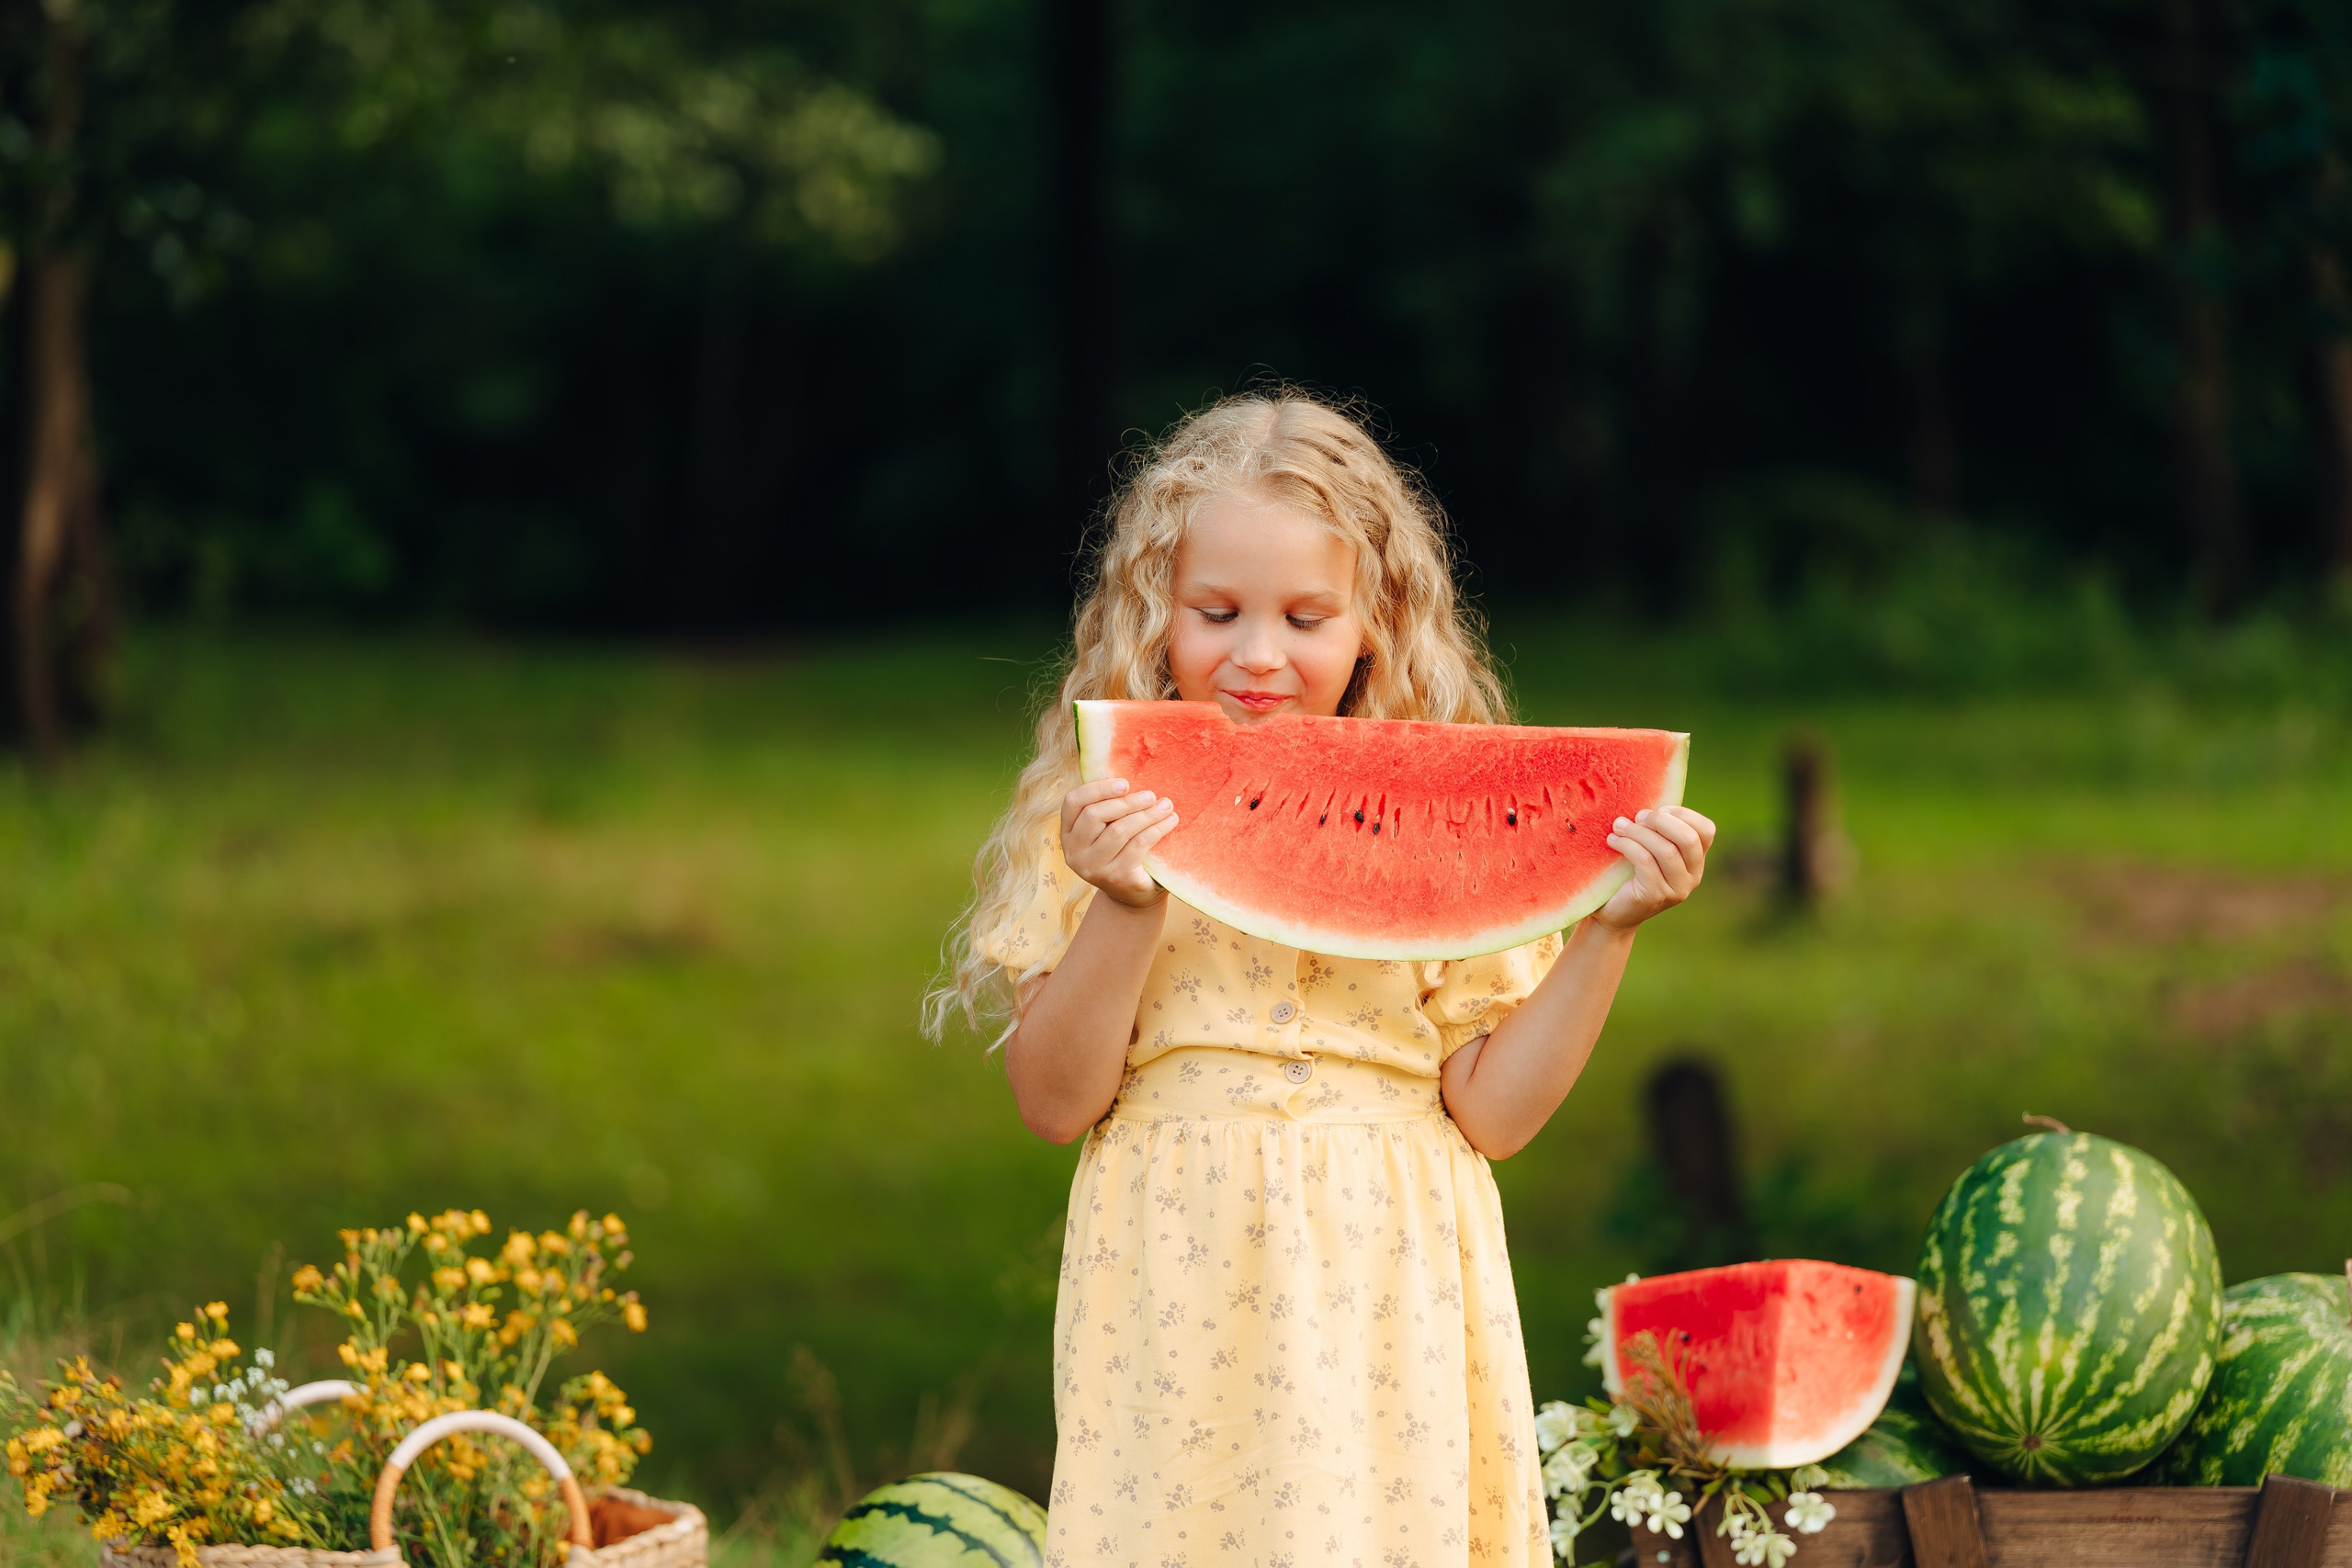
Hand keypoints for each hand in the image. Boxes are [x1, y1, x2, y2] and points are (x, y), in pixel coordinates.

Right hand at [1060, 777, 1178, 907]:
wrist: (1133, 897)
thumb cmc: (1122, 853)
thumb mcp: (1107, 831)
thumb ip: (1108, 809)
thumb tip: (1129, 777)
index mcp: (1067, 835)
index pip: (1073, 803)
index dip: (1097, 789)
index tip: (1125, 783)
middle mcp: (1074, 853)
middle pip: (1095, 815)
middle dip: (1126, 802)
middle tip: (1151, 795)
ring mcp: (1093, 868)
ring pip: (1119, 830)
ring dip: (1146, 814)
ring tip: (1166, 805)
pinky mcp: (1116, 878)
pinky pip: (1138, 845)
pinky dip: (1157, 829)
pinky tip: (1170, 821)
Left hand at [1589, 805, 1716, 930]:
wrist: (1611, 912)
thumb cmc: (1628, 874)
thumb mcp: (1650, 849)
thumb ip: (1658, 830)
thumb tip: (1650, 802)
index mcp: (1695, 861)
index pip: (1706, 830)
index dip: (1683, 813)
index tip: (1658, 809)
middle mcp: (1692, 877)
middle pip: (1689, 838)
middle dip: (1660, 821)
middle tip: (1636, 816)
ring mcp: (1676, 889)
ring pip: (1666, 850)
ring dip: (1638, 832)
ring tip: (1618, 826)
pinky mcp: (1656, 896)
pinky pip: (1645, 861)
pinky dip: (1627, 845)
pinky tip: (1613, 840)